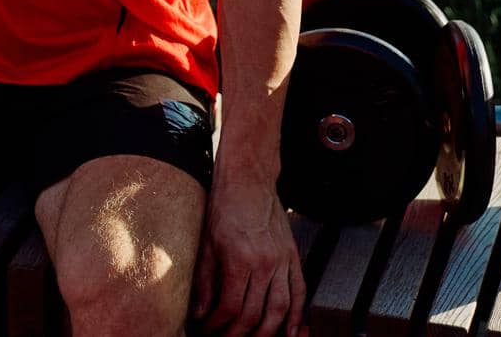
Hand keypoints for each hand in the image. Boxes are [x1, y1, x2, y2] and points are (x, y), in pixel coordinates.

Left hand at [191, 174, 306, 335]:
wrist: (249, 180)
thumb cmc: (224, 206)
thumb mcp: (206, 243)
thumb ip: (204, 282)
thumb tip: (201, 313)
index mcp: (239, 260)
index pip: (230, 308)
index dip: (218, 325)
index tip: (209, 328)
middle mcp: (265, 263)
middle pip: (255, 314)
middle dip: (239, 334)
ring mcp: (282, 260)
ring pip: (279, 309)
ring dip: (267, 332)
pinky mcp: (293, 256)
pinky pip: (299, 291)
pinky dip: (297, 315)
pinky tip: (290, 331)